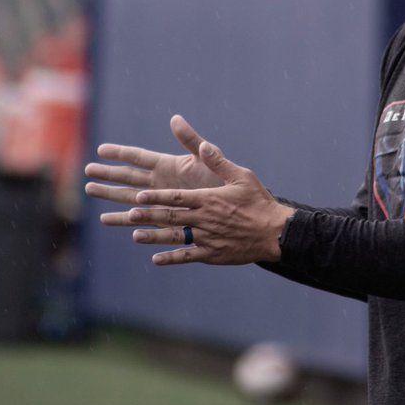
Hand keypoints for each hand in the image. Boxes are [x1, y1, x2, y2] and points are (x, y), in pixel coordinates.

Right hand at [84, 115, 222, 208]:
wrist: (235, 209)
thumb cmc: (224, 181)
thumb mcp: (207, 158)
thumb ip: (191, 141)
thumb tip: (175, 119)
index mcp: (169, 165)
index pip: (139, 157)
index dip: (120, 153)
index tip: (101, 150)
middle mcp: (160, 182)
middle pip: (128, 177)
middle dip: (107, 174)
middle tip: (87, 171)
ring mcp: (160, 200)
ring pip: (128, 197)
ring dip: (109, 195)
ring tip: (89, 190)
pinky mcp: (164, 218)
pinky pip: (139, 219)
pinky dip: (123, 220)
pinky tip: (106, 220)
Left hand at [93, 133, 293, 266]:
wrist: (275, 232)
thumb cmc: (259, 202)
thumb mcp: (241, 176)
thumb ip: (218, 162)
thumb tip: (204, 145)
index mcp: (209, 199)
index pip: (177, 197)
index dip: (156, 196)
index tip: (139, 195)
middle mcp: (204, 219)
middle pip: (171, 217)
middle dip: (148, 215)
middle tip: (129, 214)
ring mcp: (207, 238)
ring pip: (175, 237)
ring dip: (154, 237)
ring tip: (135, 235)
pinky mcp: (212, 254)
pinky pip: (188, 257)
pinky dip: (171, 258)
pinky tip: (156, 258)